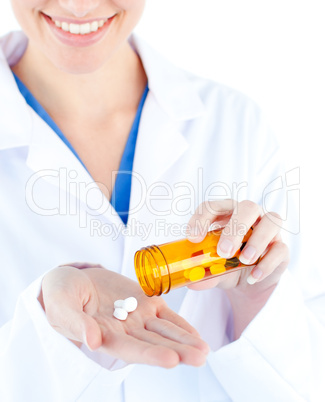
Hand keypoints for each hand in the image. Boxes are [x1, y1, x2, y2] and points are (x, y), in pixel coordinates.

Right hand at [39, 264, 208, 367]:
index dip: (150, 355)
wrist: (73, 280)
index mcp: (105, 336)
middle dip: (178, 351)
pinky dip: (181, 324)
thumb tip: (93, 340)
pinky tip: (196, 334)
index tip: (171, 359)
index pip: (131, 349)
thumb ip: (76, 323)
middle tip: (199, 357)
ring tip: (204, 350)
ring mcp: (137, 316)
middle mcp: (125, 331)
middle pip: (154, 344)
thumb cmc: (61, 296)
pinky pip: (166, 314)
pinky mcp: (145, 301)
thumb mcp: (62, 308)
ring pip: (164, 331)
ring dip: (184, 340)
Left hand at [187, 199, 289, 294]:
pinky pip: (280, 249)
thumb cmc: (228, 263)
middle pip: (247, 207)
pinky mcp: (281, 248)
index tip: (193, 238)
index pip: (213, 206)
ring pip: (271, 221)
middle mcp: (250, 216)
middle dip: (235, 229)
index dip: (202, 219)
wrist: (248, 281)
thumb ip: (205, 272)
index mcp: (227, 214)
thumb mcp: (214, 268)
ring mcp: (269, 230)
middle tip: (223, 252)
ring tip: (244, 261)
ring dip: (257, 241)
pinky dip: (267, 263)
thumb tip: (193, 281)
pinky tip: (253, 276)